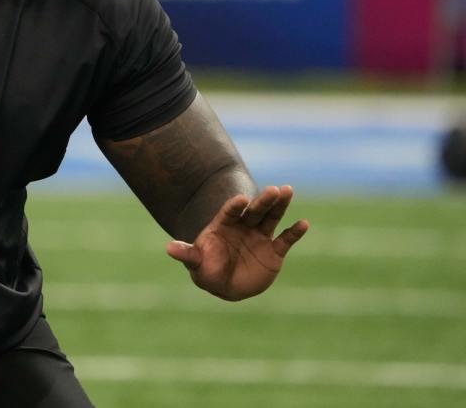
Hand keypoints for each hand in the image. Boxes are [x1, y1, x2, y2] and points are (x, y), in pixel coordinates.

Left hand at [166, 185, 308, 300]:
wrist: (226, 285)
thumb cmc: (207, 270)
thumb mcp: (196, 263)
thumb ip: (187, 254)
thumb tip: (169, 248)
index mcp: (223, 226)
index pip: (230, 212)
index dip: (235, 206)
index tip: (241, 200)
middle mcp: (243, 226)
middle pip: (254, 210)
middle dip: (263, 200)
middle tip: (273, 189)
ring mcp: (259, 236)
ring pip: (271, 217)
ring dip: (279, 205)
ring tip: (287, 190)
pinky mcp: (274, 250)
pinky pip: (285, 239)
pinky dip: (294, 232)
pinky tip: (303, 223)